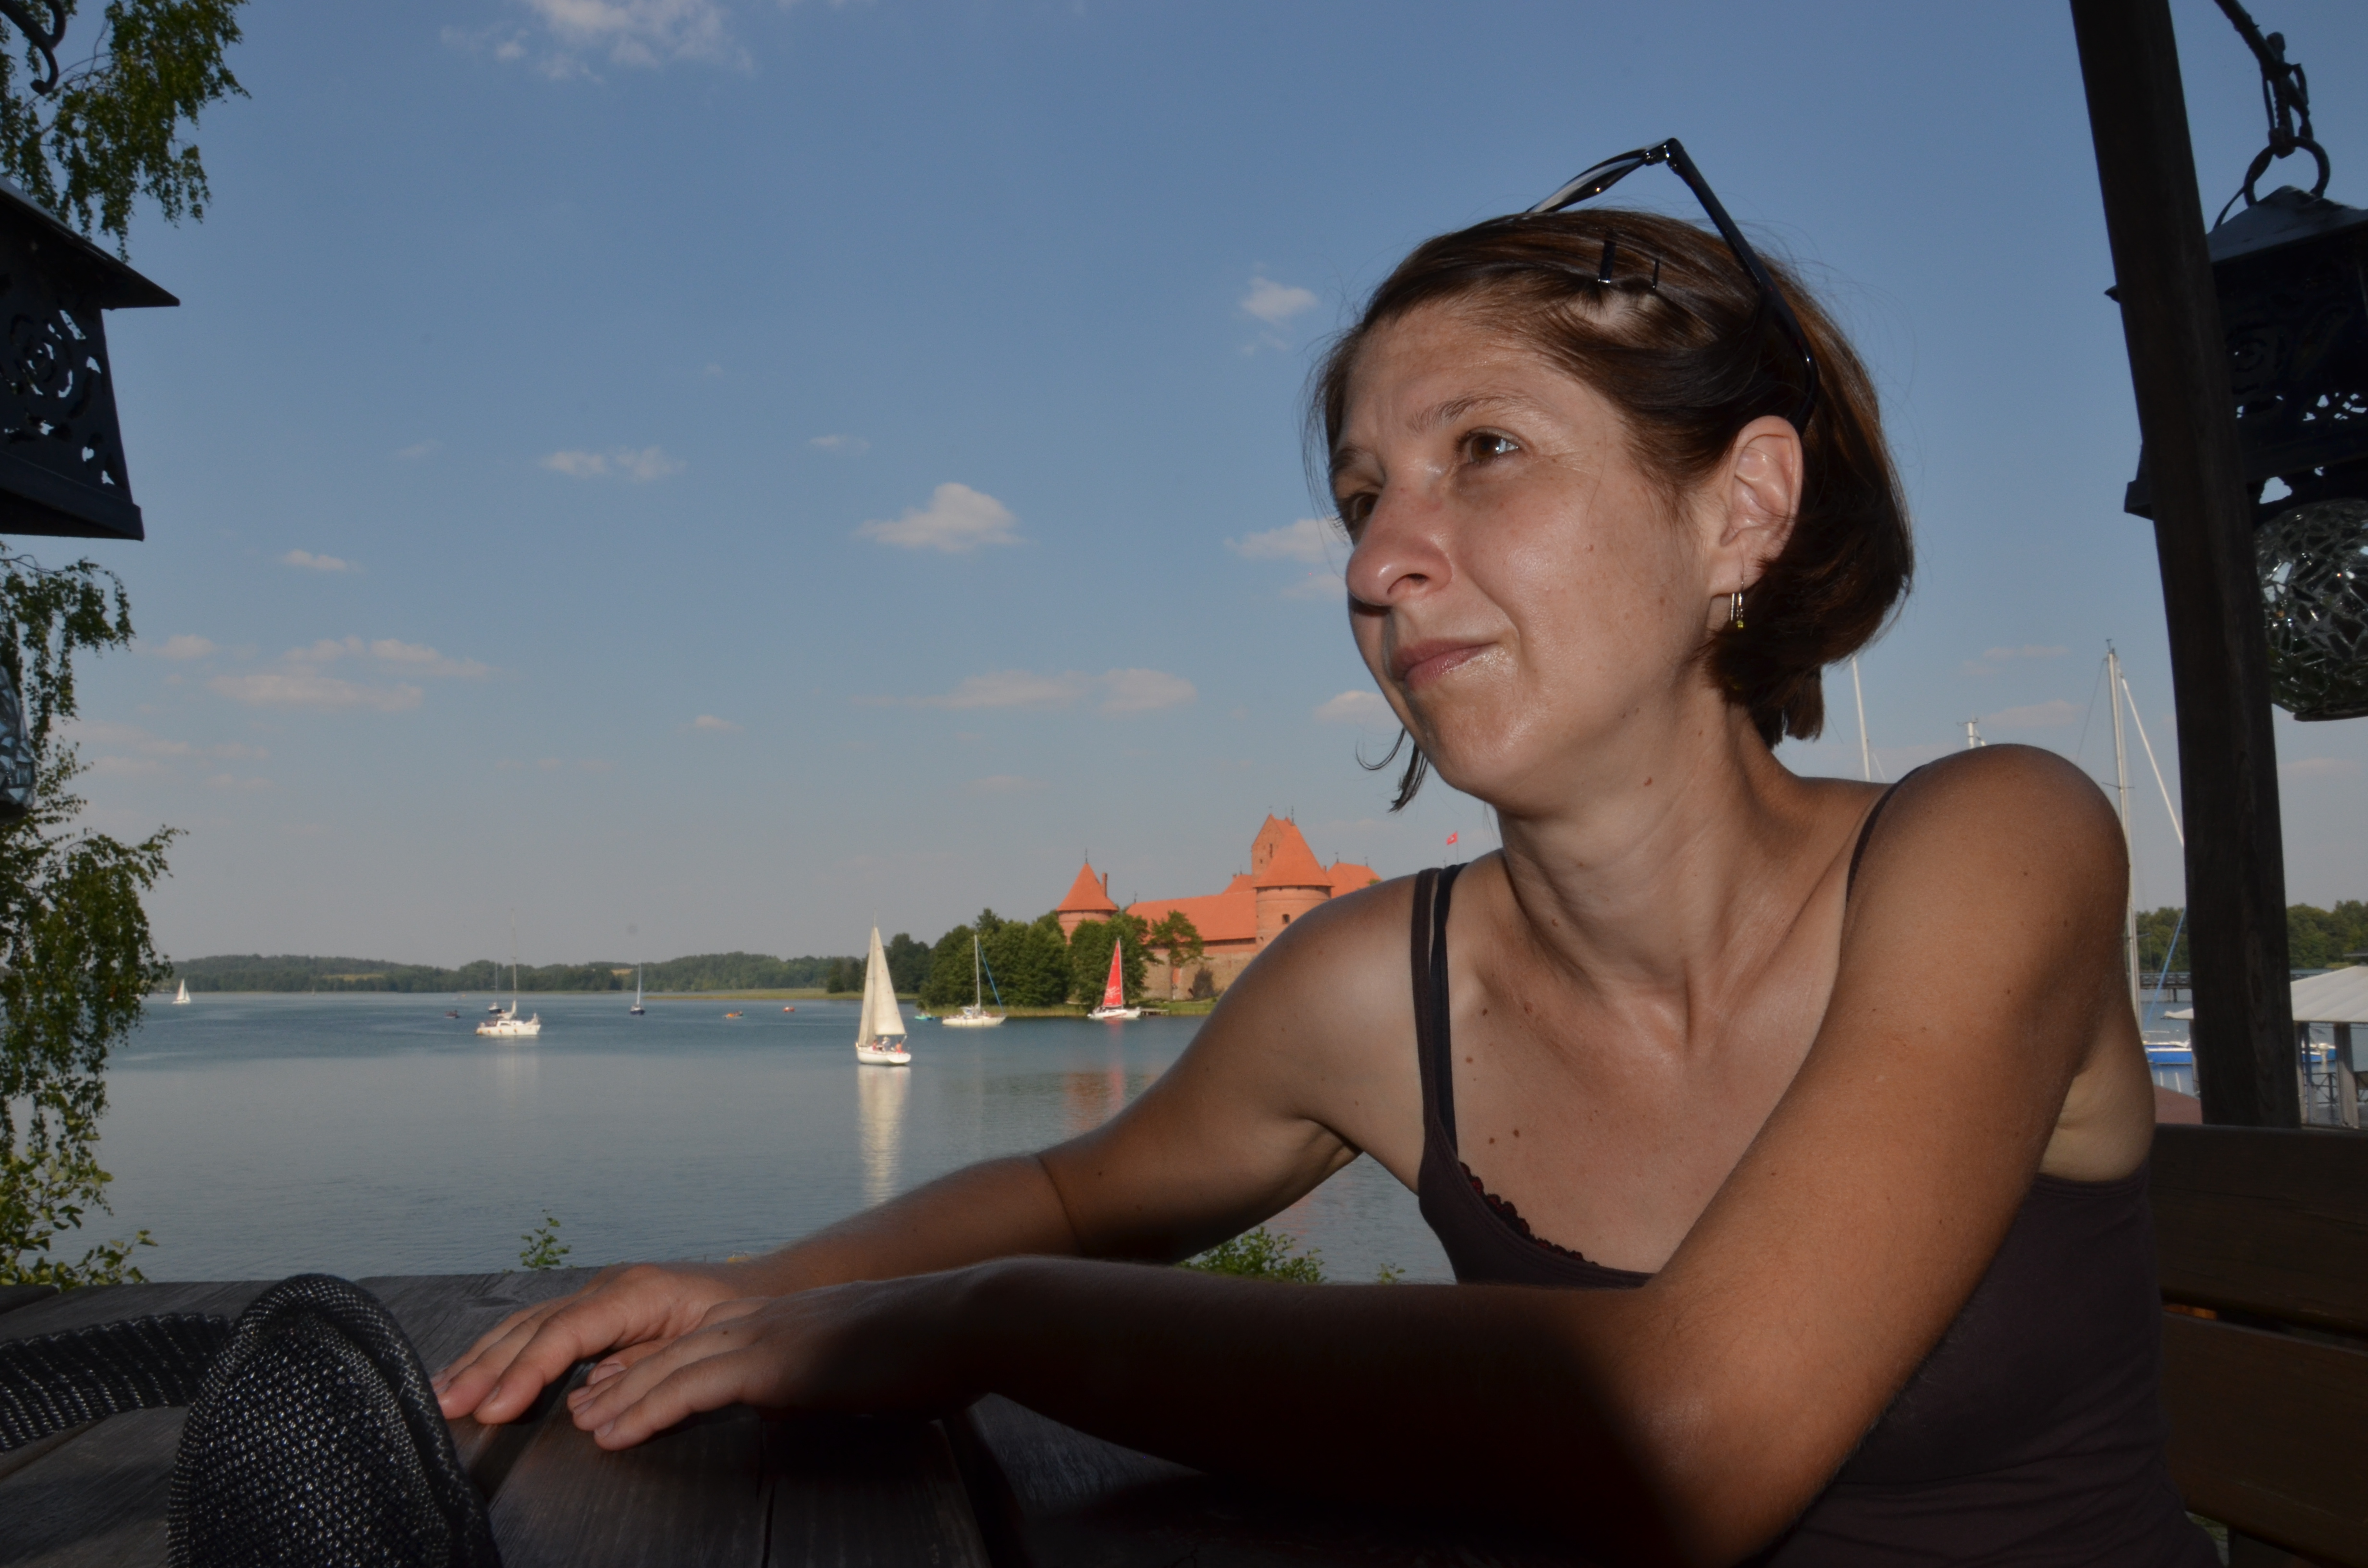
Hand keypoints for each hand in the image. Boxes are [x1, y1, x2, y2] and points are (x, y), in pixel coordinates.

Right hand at [435, 1260, 757, 1423]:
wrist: (760, 1287)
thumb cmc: (737, 1315)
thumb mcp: (704, 1341)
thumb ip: (645, 1368)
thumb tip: (585, 1399)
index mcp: (635, 1292)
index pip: (565, 1333)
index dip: (526, 1372)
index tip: (493, 1407)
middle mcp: (607, 1287)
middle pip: (533, 1327)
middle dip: (485, 1367)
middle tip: (445, 1404)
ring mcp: (596, 1292)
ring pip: (526, 1325)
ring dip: (481, 1359)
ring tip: (441, 1390)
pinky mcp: (592, 1307)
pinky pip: (538, 1327)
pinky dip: (501, 1350)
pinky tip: (473, 1370)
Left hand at [565, 1270, 978, 1449]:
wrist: (963, 1321)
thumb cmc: (928, 1349)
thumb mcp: (856, 1363)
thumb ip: (814, 1377)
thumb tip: (792, 1400)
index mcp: (784, 1319)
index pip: (701, 1342)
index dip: (651, 1367)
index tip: (612, 1391)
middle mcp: (765, 1320)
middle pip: (672, 1350)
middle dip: (619, 1380)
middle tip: (575, 1406)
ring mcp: (767, 1336)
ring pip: (670, 1367)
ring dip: (618, 1399)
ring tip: (581, 1426)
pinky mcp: (775, 1362)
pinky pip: (693, 1388)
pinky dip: (647, 1409)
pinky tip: (617, 1430)